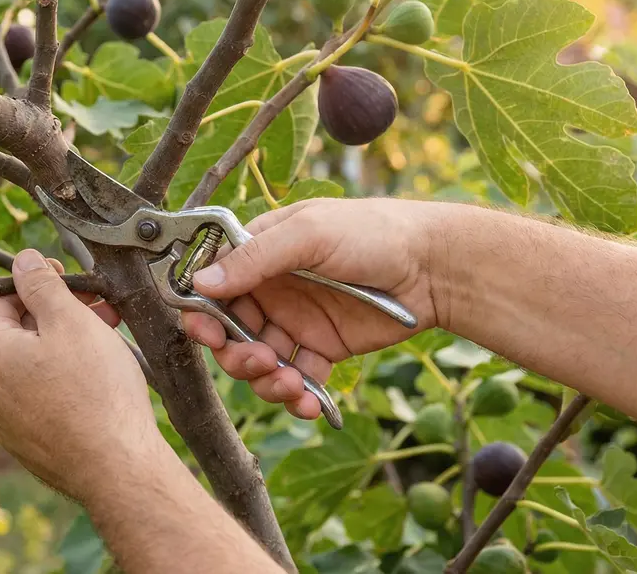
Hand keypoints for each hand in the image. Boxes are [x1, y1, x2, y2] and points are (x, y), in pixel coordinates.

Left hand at [0, 249, 163, 502]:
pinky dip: (64, 378)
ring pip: (31, 365)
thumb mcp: (70, 321)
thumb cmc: (96, 390)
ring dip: (63, 344)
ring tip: (106, 337)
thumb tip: (22, 261)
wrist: (118, 468)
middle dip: (55, 313)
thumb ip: (41, 285)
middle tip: (97, 306)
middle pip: (16, 332)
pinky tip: (98, 377)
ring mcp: (7, 422)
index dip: (34, 283)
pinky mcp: (30, 443)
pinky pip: (41, 397)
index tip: (69, 279)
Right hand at [182, 198, 442, 419]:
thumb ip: (257, 258)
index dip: (203, 312)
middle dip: (235, 354)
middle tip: (257, 360)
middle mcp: (272, 289)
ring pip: (259, 362)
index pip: (214, 285)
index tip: (206, 333)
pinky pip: (296, 380)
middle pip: (230, 331)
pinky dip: (296, 397)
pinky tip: (309, 404)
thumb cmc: (373, 232)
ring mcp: (296, 322)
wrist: (434, 266)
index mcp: (261, 253)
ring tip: (289, 385)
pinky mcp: (322, 350)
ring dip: (264, 380)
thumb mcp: (310, 233)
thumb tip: (201, 283)